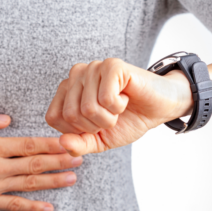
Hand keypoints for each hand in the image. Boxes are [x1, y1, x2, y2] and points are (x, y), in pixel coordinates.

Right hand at [0, 109, 81, 210]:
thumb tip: (7, 119)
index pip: (29, 145)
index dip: (51, 144)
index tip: (69, 143)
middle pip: (34, 165)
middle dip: (60, 161)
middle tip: (80, 158)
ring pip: (29, 185)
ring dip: (53, 182)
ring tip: (72, 178)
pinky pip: (13, 205)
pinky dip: (32, 207)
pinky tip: (49, 207)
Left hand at [45, 58, 192, 155]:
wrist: (158, 109)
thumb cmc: (127, 121)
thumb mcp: (99, 141)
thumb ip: (78, 145)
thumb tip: (62, 143)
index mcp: (66, 91)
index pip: (54, 118)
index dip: (77, 130)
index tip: (95, 124)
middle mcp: (76, 75)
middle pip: (71, 114)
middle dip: (95, 125)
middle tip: (110, 115)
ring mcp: (93, 68)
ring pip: (88, 108)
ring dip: (109, 117)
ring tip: (118, 106)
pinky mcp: (111, 65)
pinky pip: (106, 98)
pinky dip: (118, 106)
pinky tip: (125, 97)